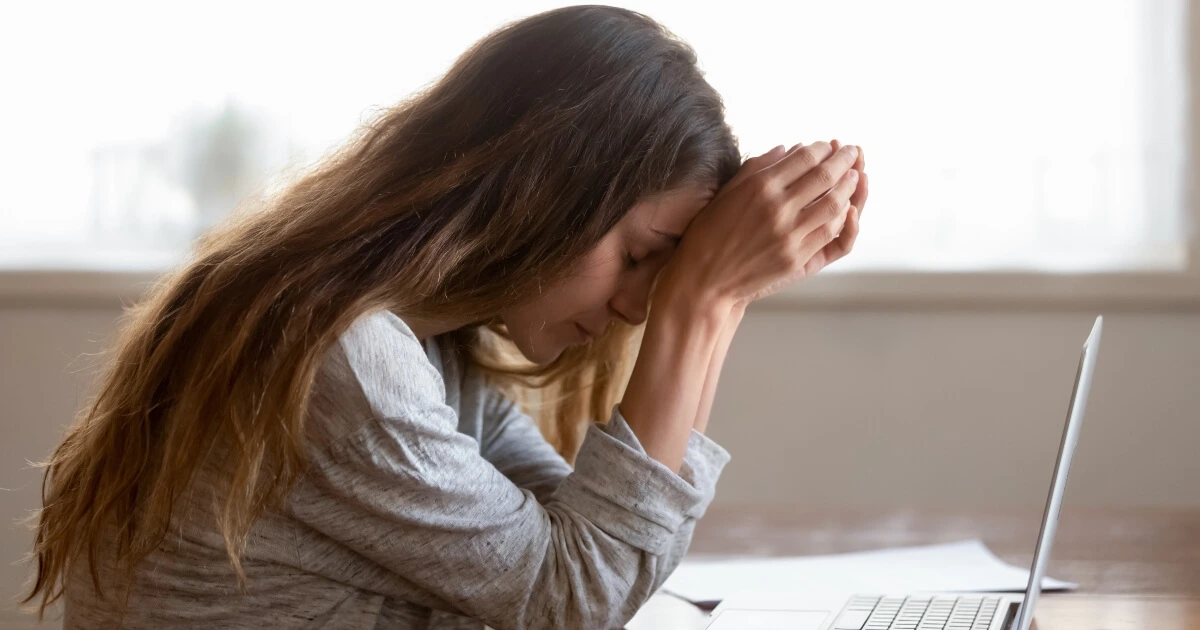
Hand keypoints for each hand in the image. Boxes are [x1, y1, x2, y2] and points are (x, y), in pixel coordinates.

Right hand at [657, 141, 861, 306]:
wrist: (704, 279)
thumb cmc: (710, 232)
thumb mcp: (728, 191)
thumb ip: (758, 166)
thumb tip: (789, 148)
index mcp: (759, 186)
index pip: (805, 158)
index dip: (821, 149)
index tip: (827, 145)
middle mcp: (777, 208)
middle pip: (825, 176)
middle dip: (843, 160)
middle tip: (851, 151)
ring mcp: (789, 235)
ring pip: (834, 204)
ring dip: (850, 187)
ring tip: (856, 175)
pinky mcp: (795, 258)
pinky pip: (829, 232)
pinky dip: (843, 217)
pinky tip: (847, 207)